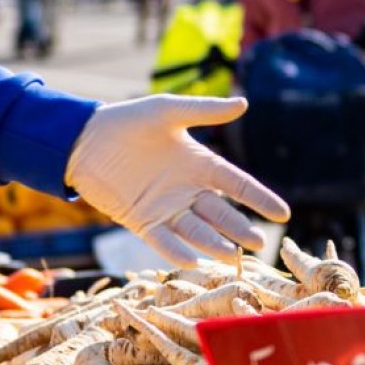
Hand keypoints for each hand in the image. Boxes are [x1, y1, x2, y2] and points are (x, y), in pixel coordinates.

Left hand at [65, 96, 290, 266]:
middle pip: (221, 214)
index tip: (282, 215)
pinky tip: (192, 260)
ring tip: (229, 254)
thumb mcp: (168, 111)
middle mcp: (188, 190)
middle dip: (240, 229)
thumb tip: (243, 103)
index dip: (260, 200)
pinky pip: (163, 240)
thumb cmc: (127, 120)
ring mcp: (166, 208)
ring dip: (212, 242)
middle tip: (258, 244)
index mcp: (200, 164)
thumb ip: (205, 111)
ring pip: (196, 230)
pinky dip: (176, 251)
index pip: (238, 185)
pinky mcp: (142, 221)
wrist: (82, 139)